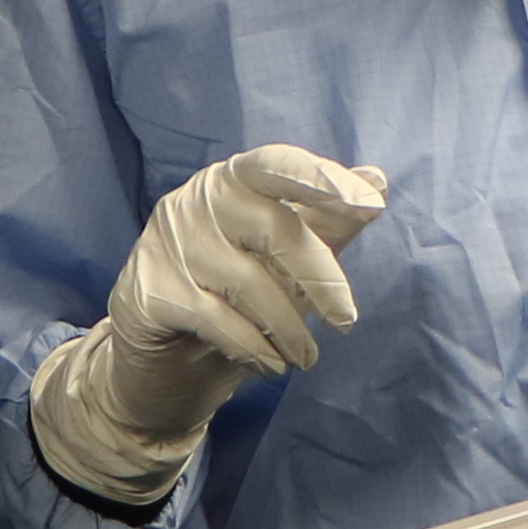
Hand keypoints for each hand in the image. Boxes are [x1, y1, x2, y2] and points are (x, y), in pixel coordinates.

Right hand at [27, 146, 392, 502]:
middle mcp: (195, 202)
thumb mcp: (288, 258)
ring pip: (249, 283)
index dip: (323, 179)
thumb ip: (329, 221)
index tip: (369, 201)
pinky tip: (271, 364)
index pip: (277, 164)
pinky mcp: (149, 291)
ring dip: (290, 329)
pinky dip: (254, 348)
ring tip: (307, 357)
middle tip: (347, 321)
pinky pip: (217, 320)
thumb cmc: (235, 293)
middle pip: (274, 228)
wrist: (163, 357)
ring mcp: (168, 245)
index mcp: (233, 180)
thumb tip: (378, 178)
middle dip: (320, 277)